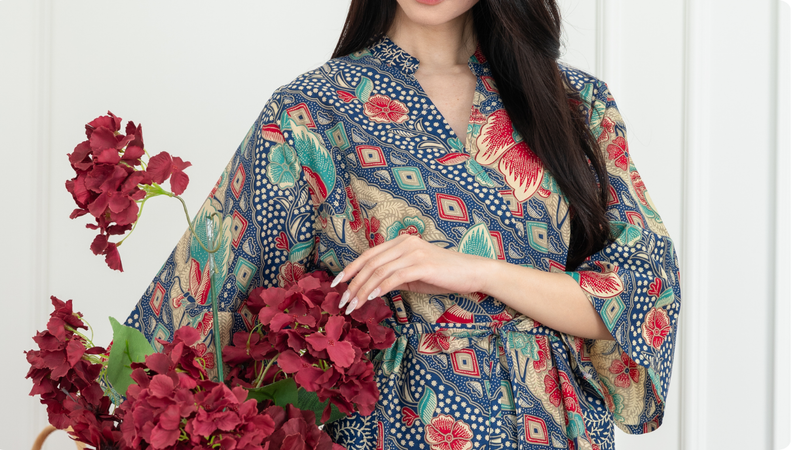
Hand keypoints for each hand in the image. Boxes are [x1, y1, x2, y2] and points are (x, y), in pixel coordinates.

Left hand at [330, 234, 490, 313]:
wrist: (472, 273)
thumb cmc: (444, 275)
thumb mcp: (414, 275)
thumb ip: (394, 277)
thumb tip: (372, 288)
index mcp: (400, 242)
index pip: (368, 255)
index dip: (350, 269)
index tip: (336, 284)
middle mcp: (405, 243)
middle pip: (370, 263)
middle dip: (353, 284)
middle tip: (342, 302)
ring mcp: (414, 252)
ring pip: (379, 271)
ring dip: (363, 290)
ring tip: (353, 306)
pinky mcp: (423, 265)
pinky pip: (395, 277)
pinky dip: (380, 288)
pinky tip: (371, 299)